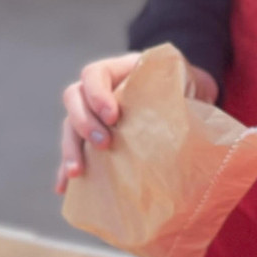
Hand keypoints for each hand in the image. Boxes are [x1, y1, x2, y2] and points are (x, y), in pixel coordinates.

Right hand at [54, 52, 216, 194]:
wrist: (186, 94)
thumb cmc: (185, 84)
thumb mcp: (185, 78)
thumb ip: (183, 85)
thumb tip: (191, 105)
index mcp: (119, 69)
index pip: (94, 74)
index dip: (97, 94)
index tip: (113, 115)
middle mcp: (98, 89)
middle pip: (74, 99)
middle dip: (84, 123)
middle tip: (105, 143)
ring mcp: (92, 113)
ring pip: (69, 126)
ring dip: (70, 149)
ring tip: (78, 172)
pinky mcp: (92, 137)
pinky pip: (74, 150)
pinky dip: (67, 168)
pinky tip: (65, 187)